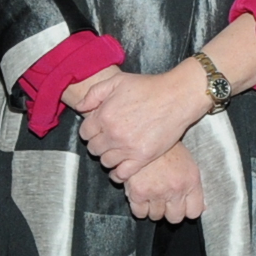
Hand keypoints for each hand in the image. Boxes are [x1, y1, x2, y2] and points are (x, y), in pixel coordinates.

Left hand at [68, 63, 208, 181]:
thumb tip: (80, 107)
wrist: (176, 97)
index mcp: (104, 116)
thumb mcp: (117, 81)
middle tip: (107, 139)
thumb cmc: (148, 87)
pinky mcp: (143, 158)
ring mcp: (128, 148)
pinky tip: (120, 168)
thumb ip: (94, 93)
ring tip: (116, 151)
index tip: (98, 129)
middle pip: (94, 149)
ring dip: (108, 157)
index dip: (90, 130)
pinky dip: (118, 174)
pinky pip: (122, 174)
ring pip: (106, 162)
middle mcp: (113, 134)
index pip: (85, 133)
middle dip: (98, 144)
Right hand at [124, 143, 204, 223]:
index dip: (187, 210)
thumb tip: (202, 208)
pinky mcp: (138, 192)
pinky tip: (140, 195)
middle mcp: (176, 189)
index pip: (194, 212)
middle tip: (164, 199)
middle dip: (169, 210)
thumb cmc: (165, 147)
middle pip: (175, 218)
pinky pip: (139, 213)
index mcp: (191, 181)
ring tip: (151, 193)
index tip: (182, 206)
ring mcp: (157, 192)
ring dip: (153, 208)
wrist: (143, 132)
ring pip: (156, 216)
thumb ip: (194, 187)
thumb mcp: (187, 162)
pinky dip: (139, 207)